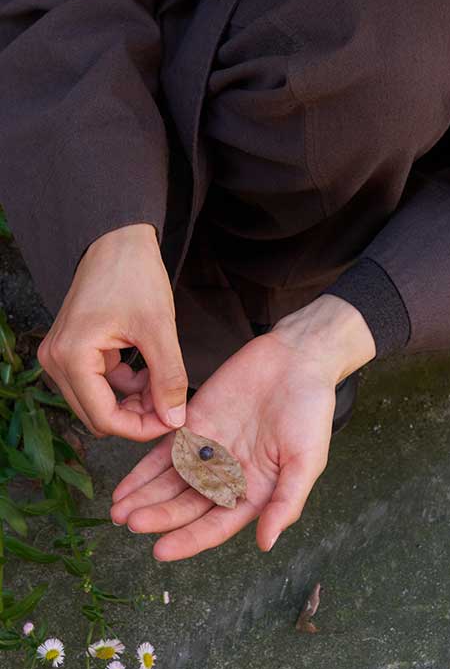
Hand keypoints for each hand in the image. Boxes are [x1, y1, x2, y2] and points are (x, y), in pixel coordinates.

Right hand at [37, 224, 187, 439]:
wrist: (118, 240)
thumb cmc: (134, 276)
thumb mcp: (159, 328)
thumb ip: (168, 377)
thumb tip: (174, 419)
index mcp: (71, 357)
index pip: (104, 418)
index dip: (141, 428)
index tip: (173, 421)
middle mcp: (56, 361)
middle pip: (98, 415)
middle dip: (137, 416)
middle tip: (172, 404)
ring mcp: (61, 356)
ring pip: (99, 402)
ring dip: (132, 401)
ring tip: (164, 383)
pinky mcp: (71, 351)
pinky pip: (98, 385)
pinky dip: (125, 386)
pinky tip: (149, 371)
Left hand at [109, 295, 375, 559]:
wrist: (297, 358)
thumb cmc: (311, 411)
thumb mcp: (307, 460)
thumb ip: (286, 501)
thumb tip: (266, 543)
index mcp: (255, 492)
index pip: (216, 524)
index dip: (189, 539)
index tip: (161, 551)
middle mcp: (228, 477)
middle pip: (187, 505)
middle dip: (159, 516)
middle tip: (132, 523)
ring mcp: (208, 451)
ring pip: (170, 482)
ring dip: (145, 498)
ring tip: (118, 512)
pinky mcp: (194, 425)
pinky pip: (164, 452)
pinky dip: (143, 470)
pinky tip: (124, 487)